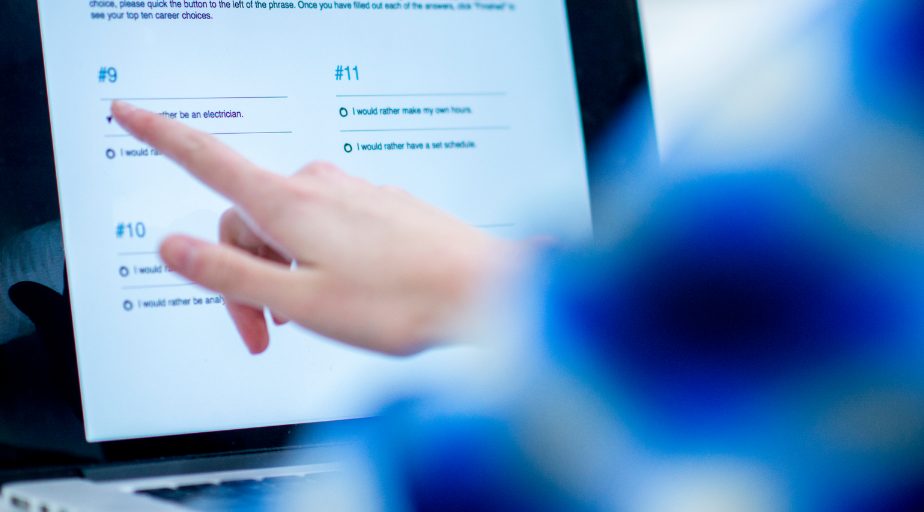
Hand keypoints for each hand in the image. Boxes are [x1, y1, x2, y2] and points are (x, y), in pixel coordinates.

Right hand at [112, 101, 512, 354]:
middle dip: (244, 275)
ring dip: (282, 272)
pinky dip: (315, 260)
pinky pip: (325, 226)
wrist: (483, 291)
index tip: (129, 111)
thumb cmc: (401, 301)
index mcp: (289, 205)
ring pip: (288, 227)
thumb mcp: (300, 301)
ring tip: (310, 317)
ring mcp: (352, 194)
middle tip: (262, 331)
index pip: (207, 158)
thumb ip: (230, 275)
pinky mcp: (377, 205)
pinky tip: (342, 293)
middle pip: (247, 219)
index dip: (161, 135)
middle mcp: (319, 187)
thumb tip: (174, 247)